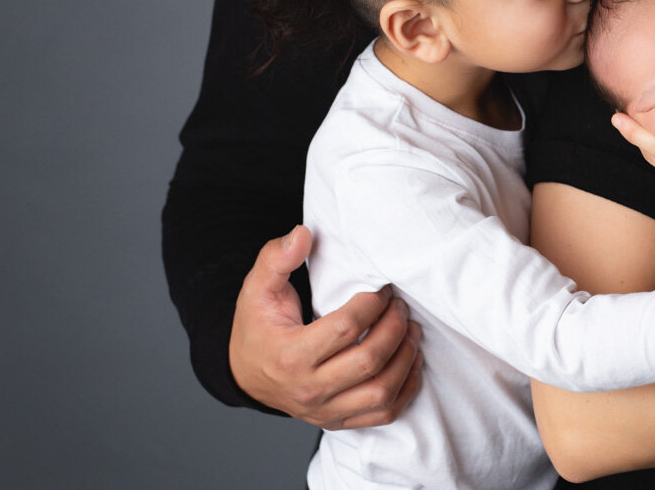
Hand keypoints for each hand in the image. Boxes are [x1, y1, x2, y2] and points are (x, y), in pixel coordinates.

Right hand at [229, 225, 422, 428]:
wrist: (245, 373)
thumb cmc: (257, 327)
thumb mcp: (257, 289)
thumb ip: (277, 259)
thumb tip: (302, 234)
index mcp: (290, 356)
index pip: (346, 328)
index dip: (373, 303)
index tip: (383, 288)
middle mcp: (309, 389)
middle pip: (369, 361)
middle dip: (394, 327)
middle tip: (401, 305)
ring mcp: (325, 410)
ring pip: (381, 392)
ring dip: (406, 358)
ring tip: (410, 329)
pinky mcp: (338, 420)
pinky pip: (384, 413)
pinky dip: (405, 388)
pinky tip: (409, 361)